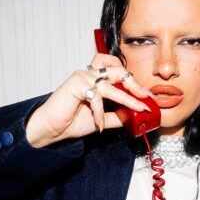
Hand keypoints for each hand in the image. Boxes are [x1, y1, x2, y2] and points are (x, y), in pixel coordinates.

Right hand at [26, 54, 151, 147]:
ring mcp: (82, 77)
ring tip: (137, 109)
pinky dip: (100, 112)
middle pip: (118, 69)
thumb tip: (135, 117)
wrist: (50, 129)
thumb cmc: (70, 122)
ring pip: (111, 83)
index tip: (148, 97)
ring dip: (127, 98)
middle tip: (146, 97)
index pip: (119, 72)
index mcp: (96, 80)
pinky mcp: (75, 84)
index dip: (135, 83)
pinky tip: (99, 124)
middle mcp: (90, 74)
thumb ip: (117, 116)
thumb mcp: (102, 119)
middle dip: (135, 83)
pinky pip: (96, 96)